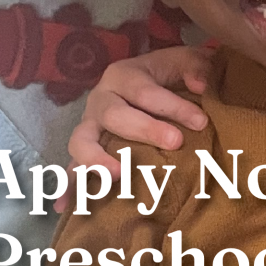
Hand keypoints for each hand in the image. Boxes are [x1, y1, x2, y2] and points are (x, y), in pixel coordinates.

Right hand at [56, 46, 214, 212]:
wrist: (150, 79)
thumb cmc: (168, 73)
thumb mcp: (185, 60)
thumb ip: (196, 67)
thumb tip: (199, 86)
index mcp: (123, 75)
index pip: (146, 92)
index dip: (174, 107)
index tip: (201, 122)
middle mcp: (101, 99)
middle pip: (114, 115)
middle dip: (144, 130)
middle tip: (175, 142)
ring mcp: (90, 125)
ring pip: (82, 141)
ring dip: (96, 159)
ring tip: (118, 175)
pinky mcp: (86, 148)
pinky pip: (72, 166)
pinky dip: (68, 185)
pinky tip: (64, 205)